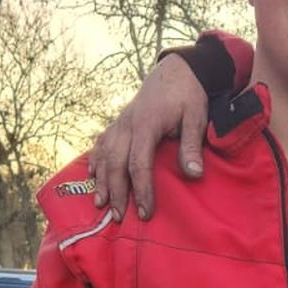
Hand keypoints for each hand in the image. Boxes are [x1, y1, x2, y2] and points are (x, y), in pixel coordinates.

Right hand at [89, 55, 208, 220]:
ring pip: (105, 155)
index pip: (139, 164)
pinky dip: (96, 159)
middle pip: (116, 163)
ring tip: (100, 204)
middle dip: (117, 192)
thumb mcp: (196, 117)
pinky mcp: (119, 122)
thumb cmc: (189, 95)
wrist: (177, 70)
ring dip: (102, 180)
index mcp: (146, 125)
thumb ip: (192, 145)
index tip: (146, 212)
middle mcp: (127, 125)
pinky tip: (92, 175)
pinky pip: (102, 143)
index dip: (141, 190)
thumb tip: (194, 174)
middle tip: (120, 217)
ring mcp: (120, 123)